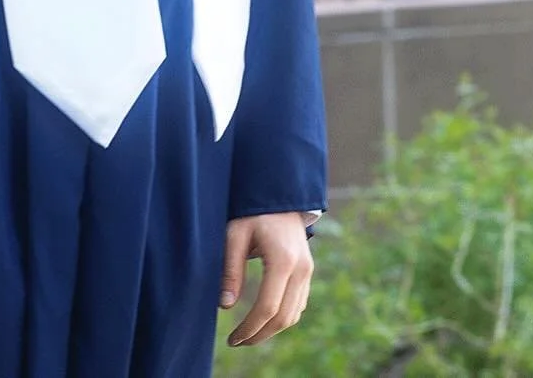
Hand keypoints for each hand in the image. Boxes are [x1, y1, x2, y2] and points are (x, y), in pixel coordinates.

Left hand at [220, 211, 313, 347]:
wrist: (278, 192)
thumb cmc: (252, 211)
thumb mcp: (235, 234)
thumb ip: (231, 269)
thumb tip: (225, 305)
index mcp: (283, 260)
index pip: (267, 307)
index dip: (250, 328)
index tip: (232, 338)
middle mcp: (301, 269)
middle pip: (284, 317)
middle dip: (260, 335)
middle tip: (237, 341)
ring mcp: (307, 270)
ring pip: (294, 314)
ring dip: (272, 329)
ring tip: (248, 334)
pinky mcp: (307, 271)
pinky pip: (298, 304)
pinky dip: (282, 317)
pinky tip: (263, 319)